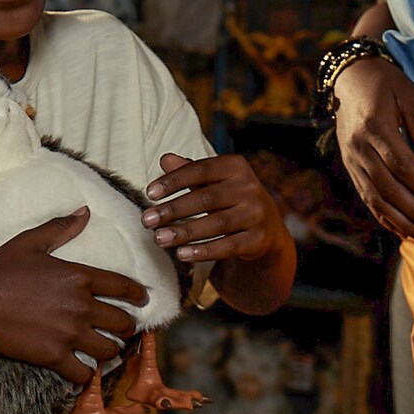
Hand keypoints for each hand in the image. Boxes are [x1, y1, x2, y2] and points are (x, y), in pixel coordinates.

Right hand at [0, 207, 147, 385]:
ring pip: (109, 349)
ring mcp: (69, 334)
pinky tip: (83, 369)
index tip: (143, 299)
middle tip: (125, 328)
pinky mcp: (54, 356)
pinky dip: (87, 373)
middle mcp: (81, 306)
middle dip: (128, 326)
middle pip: (122, 321)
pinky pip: (84, 373)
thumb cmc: (0, 269)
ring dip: (111, 349)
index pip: (123, 287)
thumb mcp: (30, 242)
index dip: (138, 294)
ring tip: (107, 348)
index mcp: (79, 277)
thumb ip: (61, 228)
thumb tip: (85, 212)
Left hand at [142, 154, 291, 263]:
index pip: (200, 170)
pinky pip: (227, 246)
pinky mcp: (258, 239)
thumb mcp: (211, 181)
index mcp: (235, 167)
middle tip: (147, 220)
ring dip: (184, 232)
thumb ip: (188, 170)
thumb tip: (165, 159)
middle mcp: (249, 188)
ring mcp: (256, 214)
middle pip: (206, 199)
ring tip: (159, 238)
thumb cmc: (229, 197)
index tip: (150, 193)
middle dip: (174, 210)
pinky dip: (203, 251)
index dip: (174, 181)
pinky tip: (181, 254)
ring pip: (216, 224)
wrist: (266, 225)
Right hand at [332, 56, 413, 244]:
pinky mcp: (352, 169)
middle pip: (391, 190)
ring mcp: (352, 161)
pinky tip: (407, 234)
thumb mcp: (407, 92)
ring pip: (378, 201)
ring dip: (406, 224)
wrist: (349, 79)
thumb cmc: (384, 83)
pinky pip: (368, 199)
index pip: (403, 167)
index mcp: (374, 128)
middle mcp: (359, 149)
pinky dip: (387, 219)